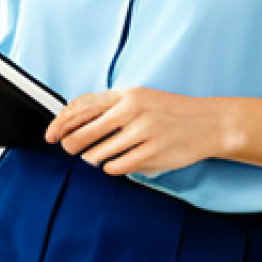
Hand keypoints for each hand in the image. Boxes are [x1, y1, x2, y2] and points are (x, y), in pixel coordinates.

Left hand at [44, 87, 230, 176]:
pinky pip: (117, 167)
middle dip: (71, 145)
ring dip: (93, 158)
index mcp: (127, 94)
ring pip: (97, 154)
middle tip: (72, 149)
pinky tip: (117, 163)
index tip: (51, 134)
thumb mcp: (142, 98)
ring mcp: (142, 132)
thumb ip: (112, 106)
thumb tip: (75, 120)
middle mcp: (133, 110)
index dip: (61, 122)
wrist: (210, 122)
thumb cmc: (172, 112)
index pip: (83, 107)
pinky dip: (112, 167)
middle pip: (83, 132)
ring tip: (99, 156)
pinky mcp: (152, 153)